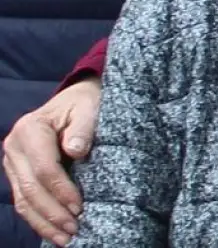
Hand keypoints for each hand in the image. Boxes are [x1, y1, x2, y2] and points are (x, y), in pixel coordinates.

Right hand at [2, 78, 101, 245]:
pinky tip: (53, 232)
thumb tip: (76, 150)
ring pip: (23, 200)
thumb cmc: (84, 104)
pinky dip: (38, 218)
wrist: (74, 100)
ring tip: (65, 238)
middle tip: (75, 229)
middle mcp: (15, 147)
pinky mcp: (17, 173)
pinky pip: (24, 200)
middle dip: (53, 213)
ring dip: (43, 222)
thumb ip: (83, 127)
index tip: (80, 207)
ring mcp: (13, 162)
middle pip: (31, 189)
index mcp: (30, 129)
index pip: (44, 168)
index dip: (61, 191)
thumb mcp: (88, 107)